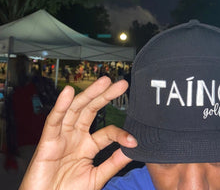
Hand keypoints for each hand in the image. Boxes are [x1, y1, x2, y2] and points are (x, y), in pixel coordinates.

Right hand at [19, 76, 136, 189]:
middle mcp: (75, 137)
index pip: (107, 132)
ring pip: (75, 109)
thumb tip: (133, 148)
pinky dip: (60, 106)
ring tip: (104, 81)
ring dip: (89, 94)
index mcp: (88, 145)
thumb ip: (113, 163)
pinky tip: (68, 92)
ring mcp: (61, 138)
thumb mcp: (96, 178)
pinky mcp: (47, 143)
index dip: (120, 134)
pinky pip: (53, 121)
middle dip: (106, 95)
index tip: (134, 140)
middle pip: (92, 110)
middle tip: (122, 84)